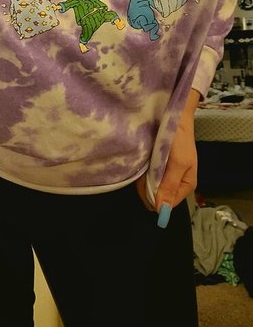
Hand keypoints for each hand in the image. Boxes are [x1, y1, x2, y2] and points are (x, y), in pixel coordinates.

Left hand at [136, 89, 198, 212]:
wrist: (173, 115)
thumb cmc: (178, 139)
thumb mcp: (178, 163)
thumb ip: (168, 186)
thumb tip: (160, 211)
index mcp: (185, 184)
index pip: (167, 204)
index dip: (155, 199)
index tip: (146, 186)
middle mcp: (175, 183)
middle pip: (157, 197)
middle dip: (148, 188)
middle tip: (144, 172)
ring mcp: (164, 175)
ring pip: (149, 188)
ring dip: (143, 180)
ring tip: (144, 165)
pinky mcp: (156, 166)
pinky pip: (146, 177)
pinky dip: (141, 173)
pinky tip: (140, 164)